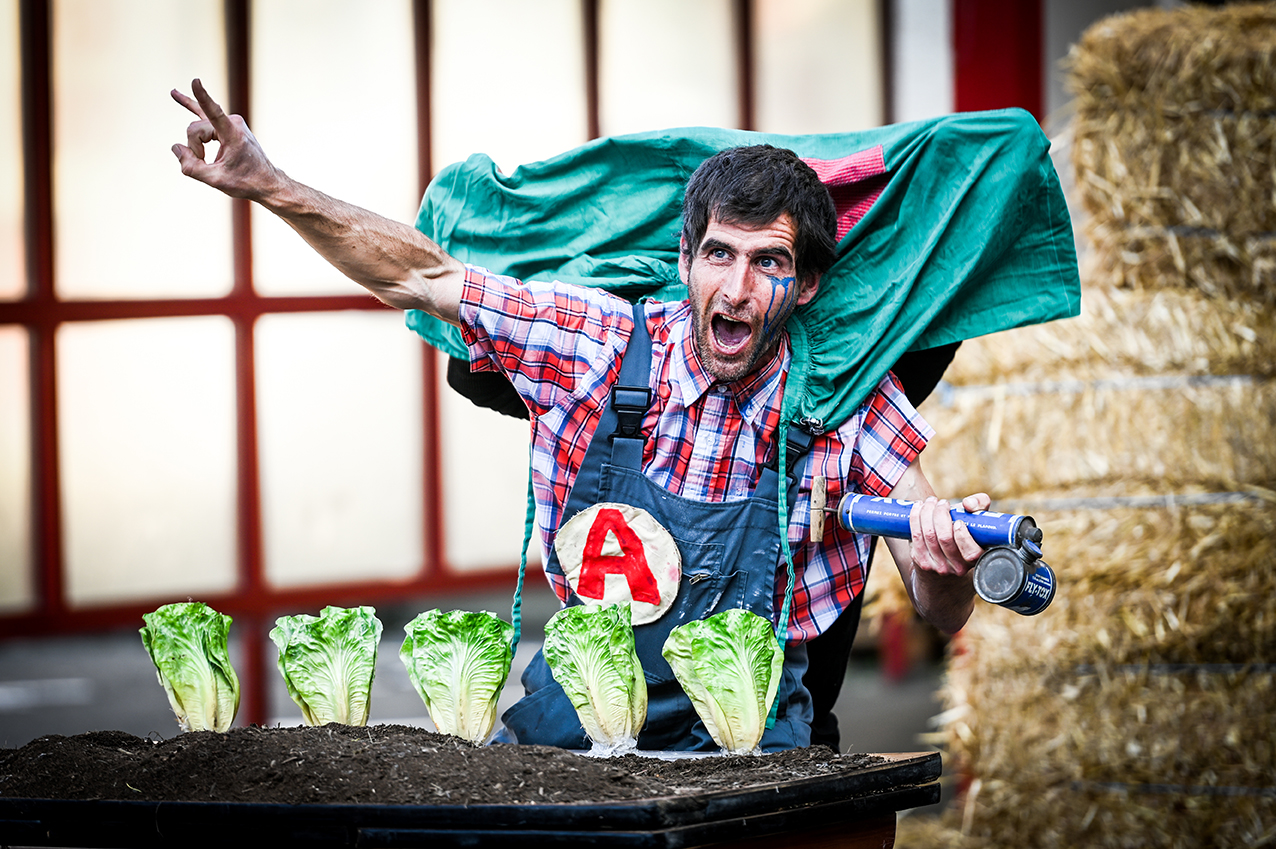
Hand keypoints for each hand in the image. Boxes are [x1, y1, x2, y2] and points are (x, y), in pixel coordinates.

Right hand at [171, 79, 284, 201]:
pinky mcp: (226, 125)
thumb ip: (191, 167)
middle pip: (196, 129)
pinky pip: (205, 113)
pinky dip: (192, 106)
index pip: (214, 112)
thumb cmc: (246, 181)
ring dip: (196, 144)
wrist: (265, 181)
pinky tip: (176, 94)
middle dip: (195, 149)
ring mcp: (230, 121)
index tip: (195, 80)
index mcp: (233, 135)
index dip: (202, 97)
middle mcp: (233, 122)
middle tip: (206, 164)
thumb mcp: (216, 180)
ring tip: (197, 145)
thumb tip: (176, 147)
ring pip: (198, 127)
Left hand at [907, 492, 991, 578]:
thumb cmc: (966, 528)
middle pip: (945, 539)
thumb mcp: (978, 516)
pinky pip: (916, 537)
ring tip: (930, 501)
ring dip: (926, 513)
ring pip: (928, 536)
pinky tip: (918, 507)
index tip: (958, 521)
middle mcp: (958, 567)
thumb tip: (968, 504)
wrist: (947, 551)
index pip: (970, 553)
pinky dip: (915, 518)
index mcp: (977, 558)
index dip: (962, 535)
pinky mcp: (922, 561)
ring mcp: (939, 567)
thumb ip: (980, 504)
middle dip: (940, 514)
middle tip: (942, 502)